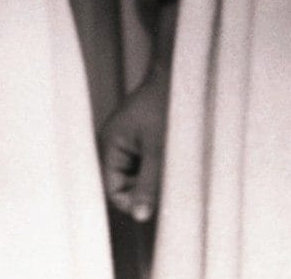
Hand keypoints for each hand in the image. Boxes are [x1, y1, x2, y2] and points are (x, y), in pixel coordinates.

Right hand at [99, 66, 171, 223]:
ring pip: (138, 177)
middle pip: (124, 185)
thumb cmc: (167, 107)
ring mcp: (128, 142)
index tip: (157, 197)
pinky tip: (173, 156)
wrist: (181, 74)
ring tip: (173, 162)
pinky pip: (146, 165)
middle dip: (146, 187)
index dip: (132, 200)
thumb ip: (148, 185)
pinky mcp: (142, 140)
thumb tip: (138, 217)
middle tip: (168, 175)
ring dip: (156, 176)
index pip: (112, 190)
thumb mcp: (160, 151)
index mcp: (109, 145)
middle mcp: (114, 145)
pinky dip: (160, 167)